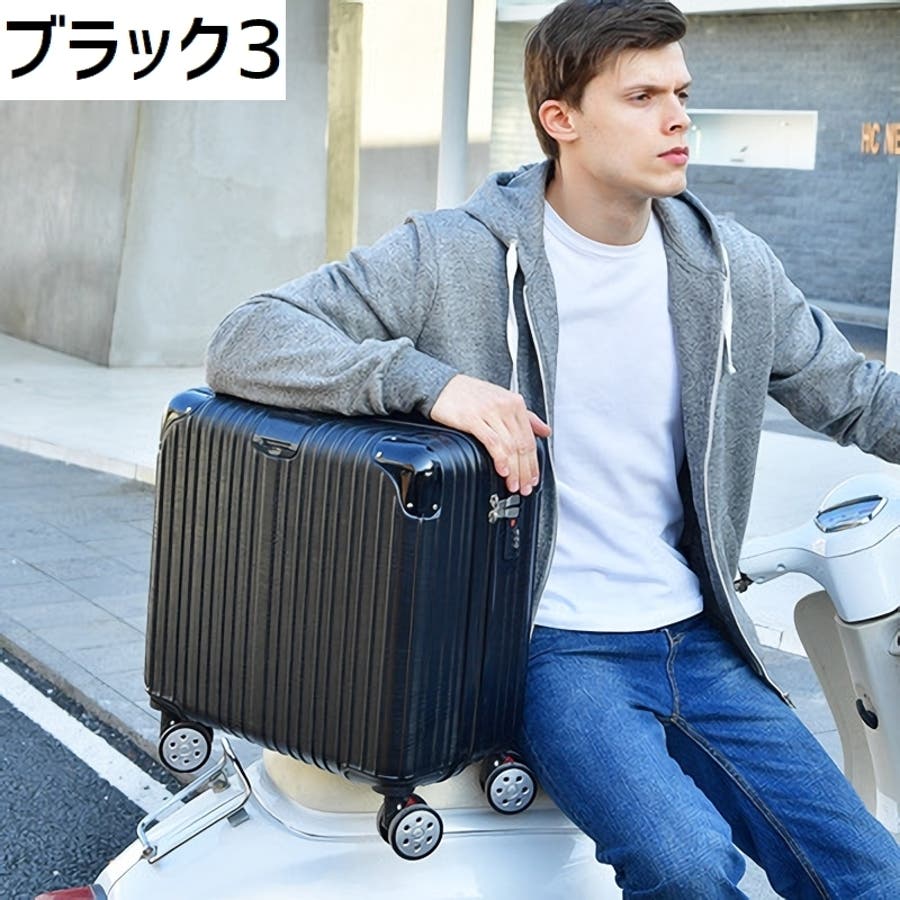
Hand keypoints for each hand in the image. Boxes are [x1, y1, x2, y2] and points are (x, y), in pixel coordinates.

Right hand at [430, 374, 550, 494]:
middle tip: (525, 487)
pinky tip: (503, 470)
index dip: (533, 463)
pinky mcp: (473, 419)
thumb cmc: (470, 394)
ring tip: (514, 485)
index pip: (530, 439)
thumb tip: (545, 430)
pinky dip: (500, 459)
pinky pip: (492, 442)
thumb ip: (526, 417)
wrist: (441, 386)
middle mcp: (505, 407)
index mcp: (515, 403)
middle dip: (526, 471)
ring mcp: (490, 412)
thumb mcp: (502, 399)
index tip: (533, 478)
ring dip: (514, 470)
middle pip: (522, 445)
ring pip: (510, 447)